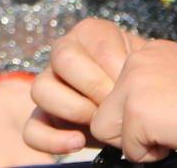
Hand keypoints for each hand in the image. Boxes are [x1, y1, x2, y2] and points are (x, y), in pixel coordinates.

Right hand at [23, 19, 142, 153]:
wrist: (141, 106)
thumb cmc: (142, 84)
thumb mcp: (145, 68)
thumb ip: (136, 68)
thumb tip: (129, 83)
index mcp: (91, 34)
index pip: (94, 41)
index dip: (114, 67)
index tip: (131, 85)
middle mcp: (64, 54)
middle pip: (62, 58)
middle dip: (93, 84)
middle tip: (114, 102)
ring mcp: (50, 85)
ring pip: (40, 89)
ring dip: (72, 108)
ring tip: (98, 121)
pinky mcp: (43, 118)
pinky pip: (32, 128)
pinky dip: (52, 139)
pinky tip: (78, 141)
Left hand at [91, 40, 176, 161]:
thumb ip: (156, 85)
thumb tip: (139, 111)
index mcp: (146, 52)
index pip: (117, 94)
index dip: (138, 116)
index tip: (168, 115)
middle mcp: (135, 61)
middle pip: (106, 113)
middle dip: (131, 131)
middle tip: (170, 127)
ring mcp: (133, 84)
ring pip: (108, 131)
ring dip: (139, 143)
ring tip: (175, 131)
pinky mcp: (137, 111)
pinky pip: (128, 151)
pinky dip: (153, 155)